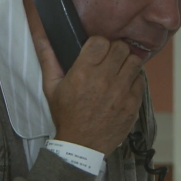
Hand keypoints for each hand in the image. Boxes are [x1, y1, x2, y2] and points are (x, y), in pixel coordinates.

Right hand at [34, 35, 143, 155]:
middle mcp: (104, 79)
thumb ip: (48, 59)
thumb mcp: (52, 87)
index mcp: (83, 72)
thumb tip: (40, 34)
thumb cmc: (65, 115)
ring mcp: (121, 92)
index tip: (96, 51)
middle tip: (109, 60)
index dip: (99, 44)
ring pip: (135, 61)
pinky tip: (124, 87)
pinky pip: (140, 81)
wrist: (81, 145)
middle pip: (121, 48)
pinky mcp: (133, 104)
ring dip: (127, 64)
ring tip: (119, 71)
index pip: (100, 41)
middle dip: (114, 51)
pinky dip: (134, 81)